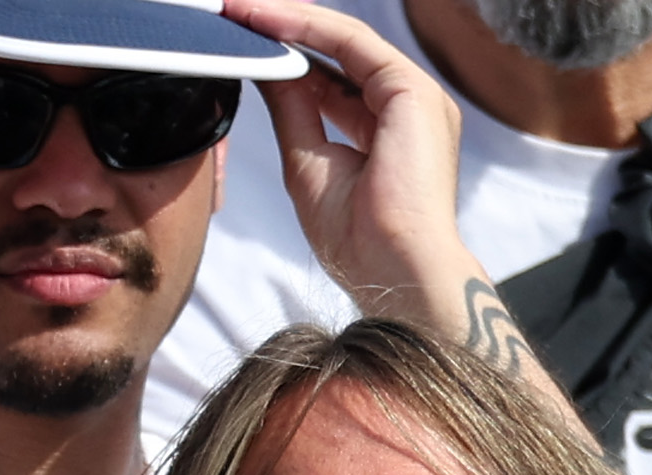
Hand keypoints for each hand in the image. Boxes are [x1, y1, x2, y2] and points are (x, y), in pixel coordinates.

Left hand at [224, 0, 486, 330]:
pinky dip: (307, 27)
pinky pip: (351, 42)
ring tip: (242, 9)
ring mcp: (415, 96)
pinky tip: (267, 20)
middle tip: (236, 12)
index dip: (288, 56)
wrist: (394, 270)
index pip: (333, 76)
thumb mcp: (308, 162)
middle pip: (339, 50)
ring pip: (344, 38)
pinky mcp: (412, 91)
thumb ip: (293, 112)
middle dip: (286, 27)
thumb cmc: (360, 240)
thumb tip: (267, 71)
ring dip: (289, 18)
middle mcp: (407, 106)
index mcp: (389, 128)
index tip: (244, 42)